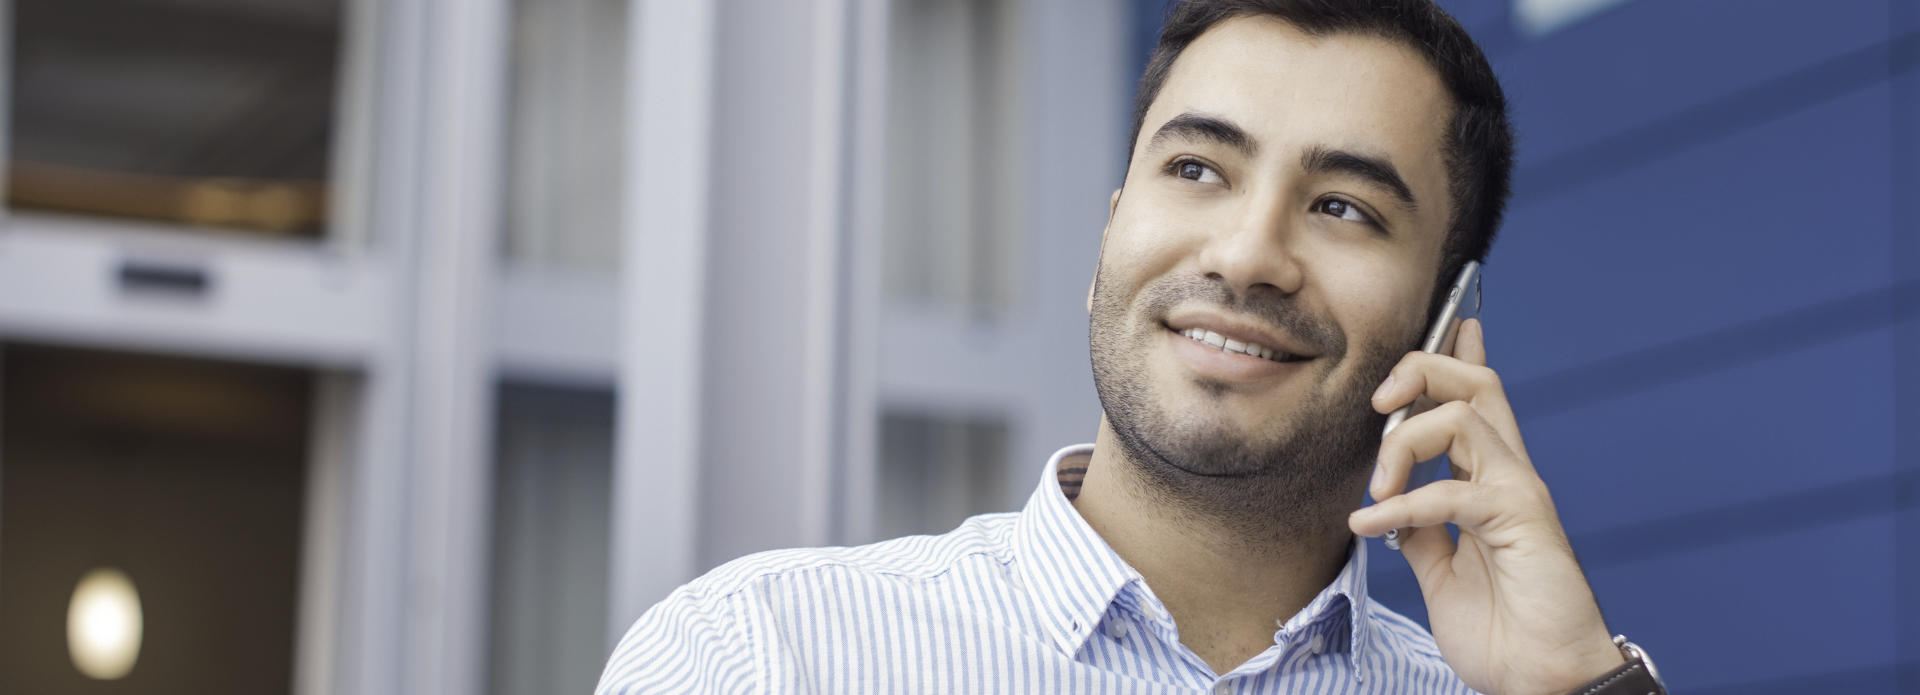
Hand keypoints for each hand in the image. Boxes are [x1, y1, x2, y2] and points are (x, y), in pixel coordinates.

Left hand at [1348, 319, 1623, 694]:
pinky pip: (1451, 492)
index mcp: (1493, 483)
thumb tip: (1387, 504)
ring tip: (1375, 493)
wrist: (1540, 683)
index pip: (1480, 401)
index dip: (1461, 356)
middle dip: (1422, 370)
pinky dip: (1401, 505)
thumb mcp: (1440, 571)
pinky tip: (1374, 526)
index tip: (1451, 323)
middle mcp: (1511, 475)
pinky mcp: (1522, 520)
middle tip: (1378, 404)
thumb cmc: (1502, 632)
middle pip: (1477, 384)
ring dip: (1401, 446)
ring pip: (1462, 415)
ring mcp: (1520, 493)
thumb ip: (1418, 530)